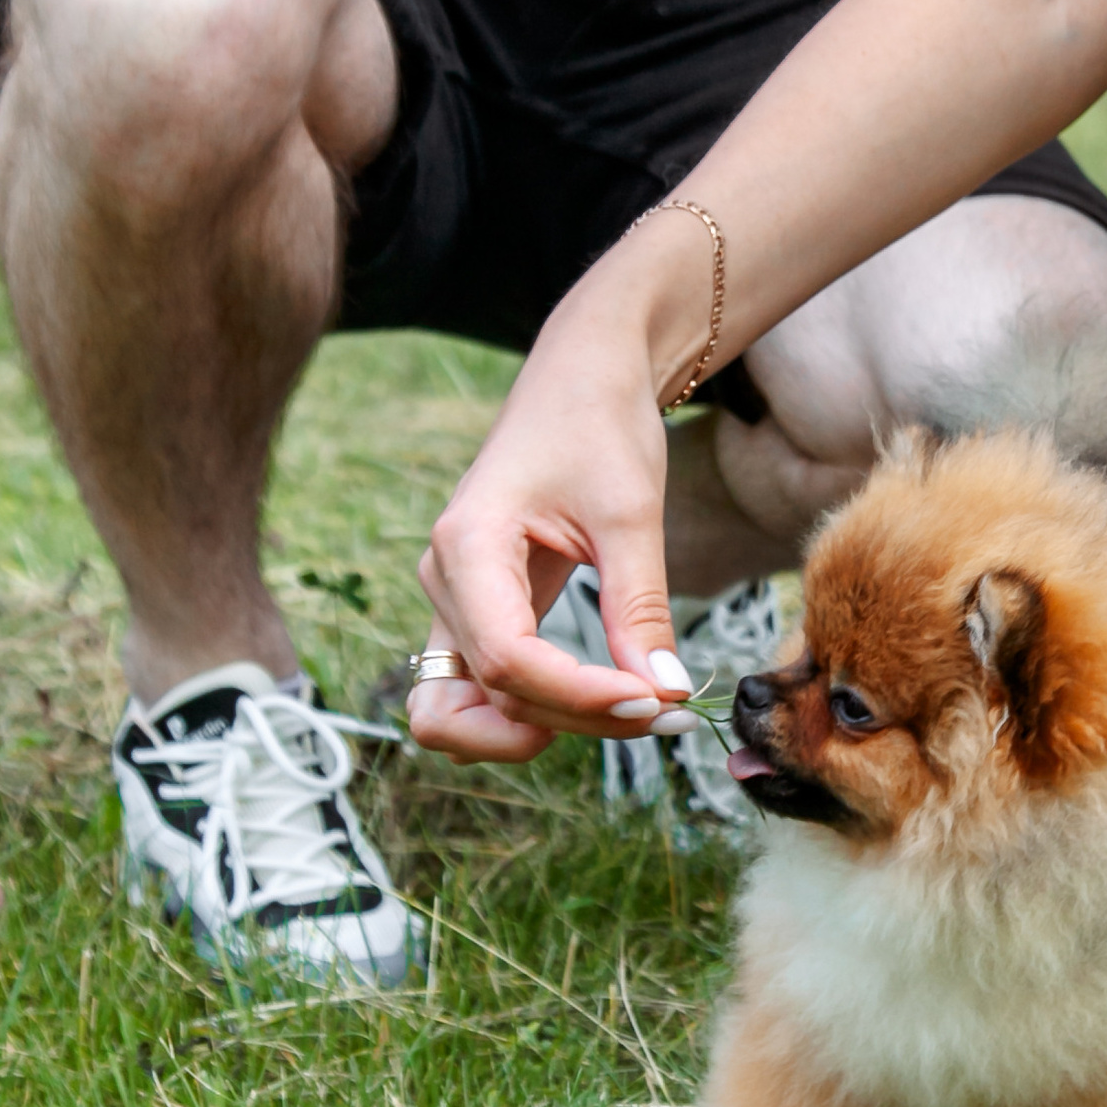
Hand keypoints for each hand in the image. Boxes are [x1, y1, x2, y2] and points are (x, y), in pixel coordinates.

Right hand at [412, 298, 698, 763]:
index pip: (506, 661)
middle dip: (574, 719)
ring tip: (628, 708)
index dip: (580, 697)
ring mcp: (451, 600)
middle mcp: (443, 578)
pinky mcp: (475, 612)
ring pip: (470, 708)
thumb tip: (664, 692)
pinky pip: (477, 691)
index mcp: (468, 545)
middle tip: (661, 708)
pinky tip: (597, 700)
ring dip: (542, 728)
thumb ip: (640, 608)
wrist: (580, 378)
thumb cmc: (600, 425)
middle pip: (490, 694)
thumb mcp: (631, 512)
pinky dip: (530, 712)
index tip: (656, 700)